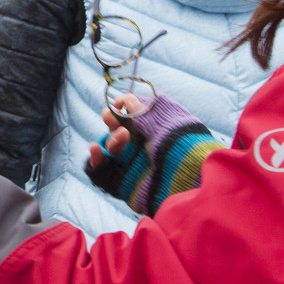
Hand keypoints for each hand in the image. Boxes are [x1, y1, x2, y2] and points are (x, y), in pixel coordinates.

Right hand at [85, 91, 219, 215]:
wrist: (189, 183)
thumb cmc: (182, 149)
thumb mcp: (164, 124)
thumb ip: (141, 112)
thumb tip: (124, 100)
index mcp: (157, 130)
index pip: (134, 115)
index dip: (124, 107)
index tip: (119, 103)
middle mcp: (144, 146)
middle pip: (119, 129)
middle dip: (112, 120)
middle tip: (111, 118)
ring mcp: (133, 165)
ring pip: (111, 149)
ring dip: (111, 140)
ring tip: (122, 136)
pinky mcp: (123, 183)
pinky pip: (101, 172)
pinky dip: (95, 161)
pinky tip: (95, 150)